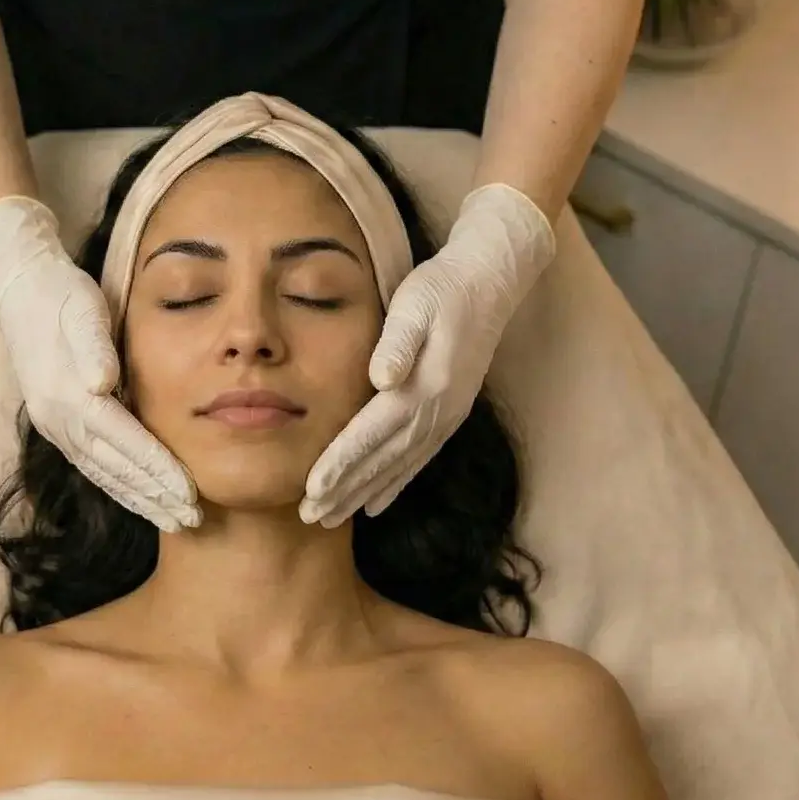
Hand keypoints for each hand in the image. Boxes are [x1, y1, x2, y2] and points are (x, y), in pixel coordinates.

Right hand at [0, 197, 201, 531]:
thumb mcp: (81, 309)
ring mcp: (56, 426)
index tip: (189, 493)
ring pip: (104, 474)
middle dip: (155, 497)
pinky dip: (119, 487)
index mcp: (70, 395)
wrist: (19, 290)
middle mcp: (60, 419)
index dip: (157, 470)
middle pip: (116, 469)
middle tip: (192, 521)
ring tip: (172, 520)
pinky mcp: (57, 424)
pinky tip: (140, 498)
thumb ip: (94, 345)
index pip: (124, 442)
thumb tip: (102, 383)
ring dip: (139, 501)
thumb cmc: (62, 295)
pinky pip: (93, 465)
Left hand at [299, 184, 555, 526]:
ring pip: (398, 467)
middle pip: (382, 461)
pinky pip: (418, 460)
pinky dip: (394, 484)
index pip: (371, 434)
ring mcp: (446, 417)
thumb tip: (382, 379)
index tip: (312, 490)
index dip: (341, 464)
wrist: (490, 281)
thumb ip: (397, 344)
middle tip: (308, 517)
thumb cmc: (442, 288)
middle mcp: (436, 411)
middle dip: (345, 490)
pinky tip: (375, 504)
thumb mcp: (416, 304)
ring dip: (364, 494)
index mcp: (423, 387)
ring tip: (331, 517)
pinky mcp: (449, 413)